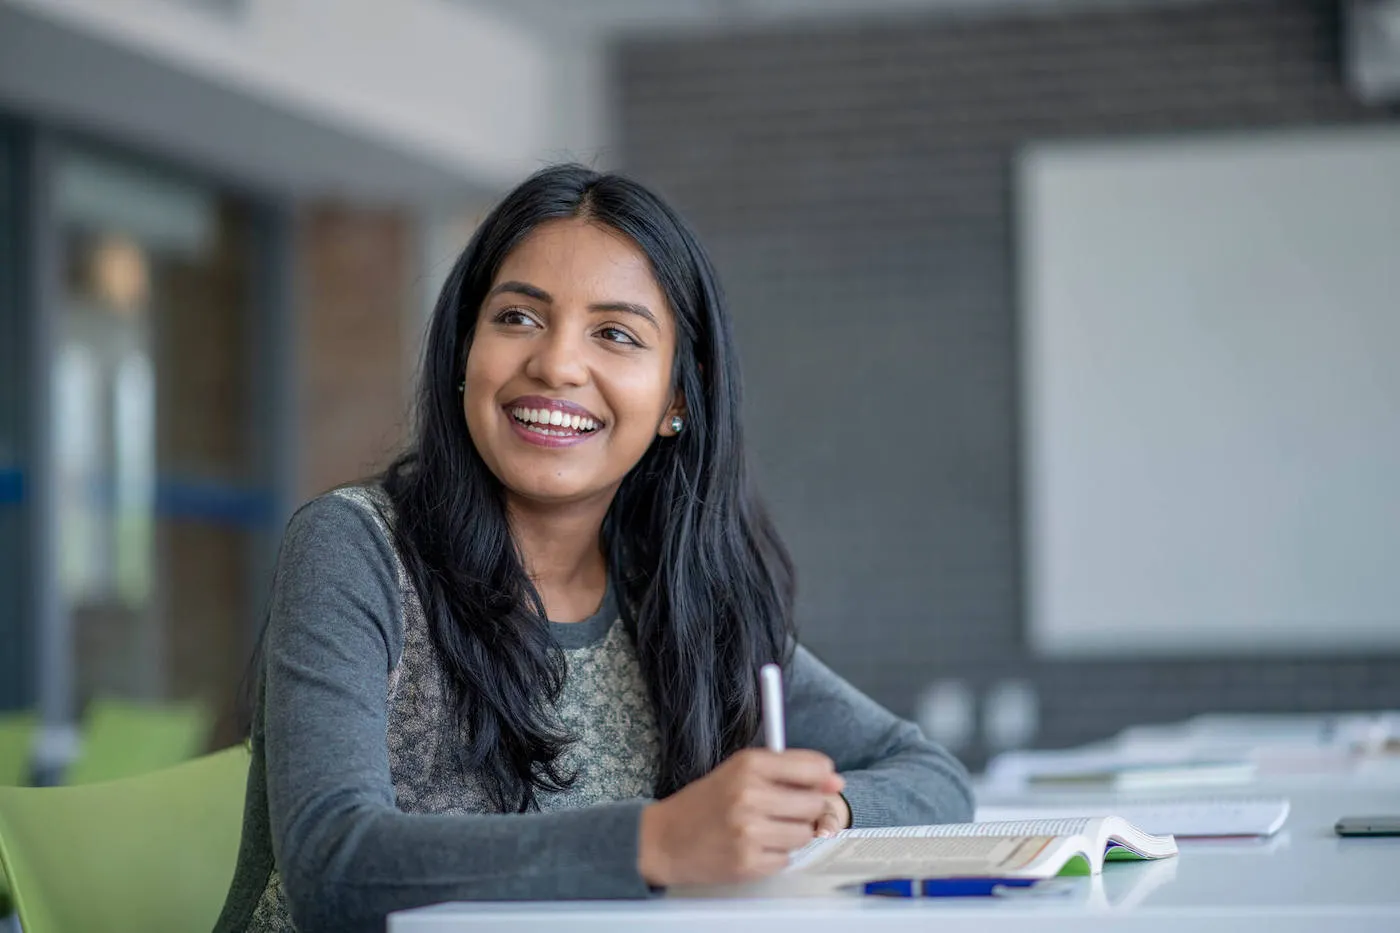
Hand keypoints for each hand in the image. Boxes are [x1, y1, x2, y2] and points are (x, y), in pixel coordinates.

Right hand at [637, 748, 843, 886]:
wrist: (664, 839)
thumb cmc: (704, 803)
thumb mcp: (739, 772)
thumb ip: (787, 771)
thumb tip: (836, 781)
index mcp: (749, 764)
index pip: (814, 767)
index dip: (823, 779)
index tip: (822, 784)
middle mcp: (750, 795)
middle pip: (814, 804)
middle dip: (806, 809)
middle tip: (783, 810)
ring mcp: (749, 831)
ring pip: (804, 834)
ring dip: (791, 834)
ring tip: (765, 829)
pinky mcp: (748, 862)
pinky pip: (786, 859)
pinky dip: (775, 855)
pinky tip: (753, 846)